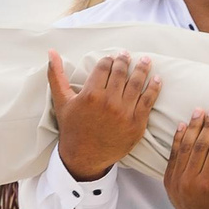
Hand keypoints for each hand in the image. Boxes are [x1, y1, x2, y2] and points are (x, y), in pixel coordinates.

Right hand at [47, 51, 157, 181]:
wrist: (84, 156)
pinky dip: (154, 88)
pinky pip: (148, 101)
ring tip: (146, 61)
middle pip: (121, 72)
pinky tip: (157, 79)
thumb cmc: (72, 127)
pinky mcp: (137, 123)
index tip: (112, 57)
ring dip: (142, 69)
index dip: (109, 60)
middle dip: (125, 61)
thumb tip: (51, 52)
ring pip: (136, 83)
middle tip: (128, 55)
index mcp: (90, 94)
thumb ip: (56, 75)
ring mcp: (124, 113)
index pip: (104, 67)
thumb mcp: (61, 101)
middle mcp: (109, 102)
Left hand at [163, 108, 208, 208]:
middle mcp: (189, 182)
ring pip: (184, 148)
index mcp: (208, 185)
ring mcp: (176, 180)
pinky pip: (173, 155)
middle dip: (207, 126)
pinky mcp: (168, 180)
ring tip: (198, 111)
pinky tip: (182, 125)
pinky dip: (177, 139)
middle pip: (198, 146)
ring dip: (191, 127)